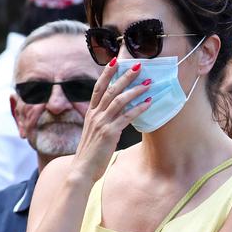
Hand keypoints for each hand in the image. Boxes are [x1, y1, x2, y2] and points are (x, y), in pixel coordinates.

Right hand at [69, 59, 152, 184]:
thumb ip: (102, 122)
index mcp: (90, 113)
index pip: (98, 88)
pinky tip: (149, 103)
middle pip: (111, 89)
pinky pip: (127, 117)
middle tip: (138, 66)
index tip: (115, 60)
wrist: (82, 170)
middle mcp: (95, 115)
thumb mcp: (94, 133)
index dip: (107, 73)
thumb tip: (115, 115)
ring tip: (148, 83)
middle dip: (125, 76)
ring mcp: (102, 123)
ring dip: (135, 90)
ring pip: (119, 100)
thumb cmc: (90, 154)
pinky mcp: (110, 133)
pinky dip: (139, 108)